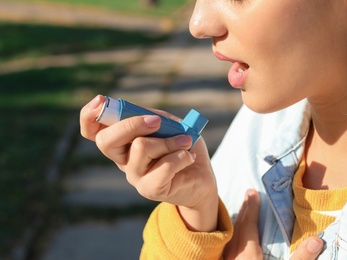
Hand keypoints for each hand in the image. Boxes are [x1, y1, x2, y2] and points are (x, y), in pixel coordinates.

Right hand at [80, 95, 218, 231]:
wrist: (201, 176)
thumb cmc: (183, 146)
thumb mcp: (168, 124)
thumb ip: (150, 116)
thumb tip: (139, 113)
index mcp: (123, 141)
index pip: (91, 131)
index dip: (89, 115)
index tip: (100, 100)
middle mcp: (123, 159)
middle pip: (106, 140)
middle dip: (132, 124)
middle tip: (157, 121)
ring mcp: (135, 176)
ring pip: (141, 147)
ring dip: (169, 140)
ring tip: (185, 142)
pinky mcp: (151, 189)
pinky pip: (163, 167)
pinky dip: (181, 156)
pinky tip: (189, 157)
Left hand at [224, 189, 323, 259]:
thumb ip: (301, 258)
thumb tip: (317, 240)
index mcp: (248, 255)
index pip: (248, 225)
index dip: (252, 208)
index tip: (252, 193)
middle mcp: (234, 256)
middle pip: (238, 228)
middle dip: (244, 210)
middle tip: (248, 195)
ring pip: (229, 237)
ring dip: (236, 222)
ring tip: (241, 211)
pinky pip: (226, 247)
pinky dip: (231, 237)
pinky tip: (234, 238)